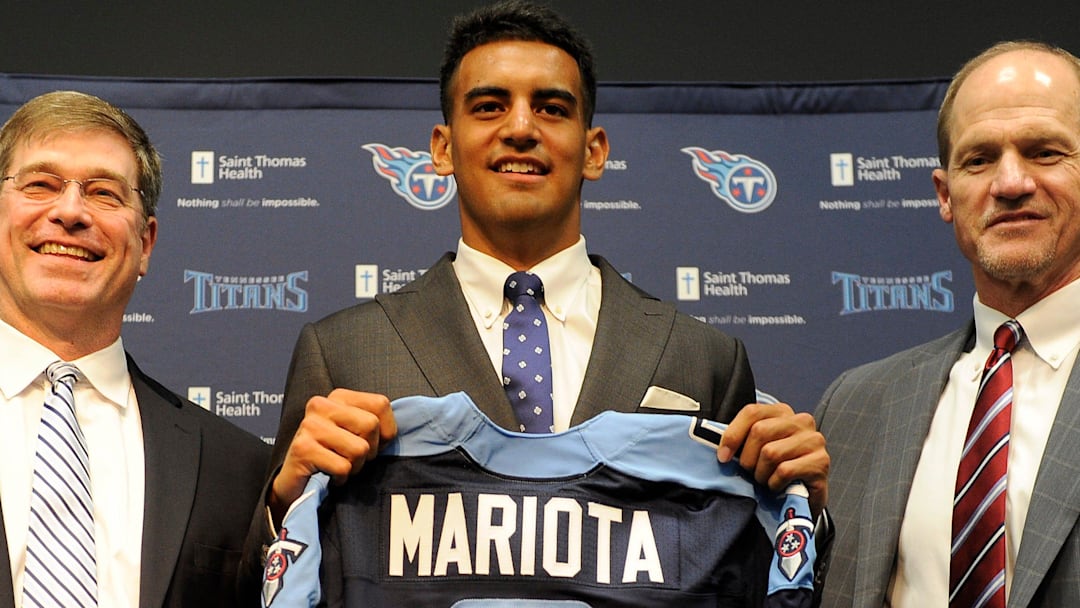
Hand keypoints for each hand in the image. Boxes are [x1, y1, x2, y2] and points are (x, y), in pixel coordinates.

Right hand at [270, 389, 396, 521]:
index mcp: (338, 396)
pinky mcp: (302, 449)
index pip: (381, 404)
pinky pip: (343, 467)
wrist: (297, 485)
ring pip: (359, 449)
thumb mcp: (358, 434)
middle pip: (371, 426)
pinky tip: (328, 476)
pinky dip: (341, 479)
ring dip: (354, 467)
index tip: (370, 444)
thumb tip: (415, 422)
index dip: (385, 431)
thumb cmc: (334, 458)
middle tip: (351, 458)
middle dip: (368, 451)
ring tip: (338, 466)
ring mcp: (309, 426)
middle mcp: (321, 405)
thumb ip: (378, 424)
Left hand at [717, 402, 828, 517]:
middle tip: (750, 473)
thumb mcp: (756, 449)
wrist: (803, 496)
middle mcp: (801, 421)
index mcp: (782, 412)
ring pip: (771, 452)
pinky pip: (785, 470)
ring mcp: (814, 440)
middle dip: (747, 458)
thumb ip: (742, 439)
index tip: (723, 457)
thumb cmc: (775, 470)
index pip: (752, 412)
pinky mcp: (821, 462)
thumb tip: (720, 447)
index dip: (733, 435)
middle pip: (760, 431)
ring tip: (764, 480)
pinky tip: (777, 486)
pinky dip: (774, 483)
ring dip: (761, 474)